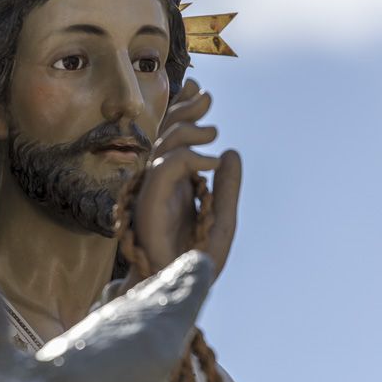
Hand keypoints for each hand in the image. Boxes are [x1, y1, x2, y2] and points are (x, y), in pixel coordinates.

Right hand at [126, 79, 241, 282]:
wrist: (182, 291)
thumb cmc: (197, 262)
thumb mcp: (223, 220)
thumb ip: (228, 189)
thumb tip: (231, 152)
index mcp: (173, 185)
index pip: (172, 140)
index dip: (183, 113)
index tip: (200, 90)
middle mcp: (158, 185)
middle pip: (165, 135)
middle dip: (184, 110)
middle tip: (207, 96)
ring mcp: (152, 193)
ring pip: (163, 146)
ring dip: (188, 130)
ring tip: (213, 131)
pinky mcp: (150, 205)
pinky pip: (164, 169)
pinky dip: (187, 159)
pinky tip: (209, 161)